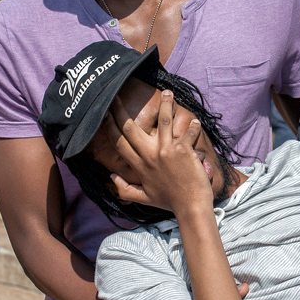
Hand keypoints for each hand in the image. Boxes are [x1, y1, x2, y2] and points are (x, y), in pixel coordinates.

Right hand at [109, 90, 213, 213]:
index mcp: (140, 167)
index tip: (103, 114)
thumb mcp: (143, 199)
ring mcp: (166, 151)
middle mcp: (150, 155)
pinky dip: (193, 126)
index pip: (119, 144)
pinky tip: (195, 121)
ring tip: (167, 92)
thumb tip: (111, 178)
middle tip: (117, 95)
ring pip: (163, 121)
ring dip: (165, 104)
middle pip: (131, 128)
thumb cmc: (169, 202)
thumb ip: (125, 189)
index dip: (109, 127)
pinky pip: (188, 132)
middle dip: (122, 110)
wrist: (191, 207)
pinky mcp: (183, 150)